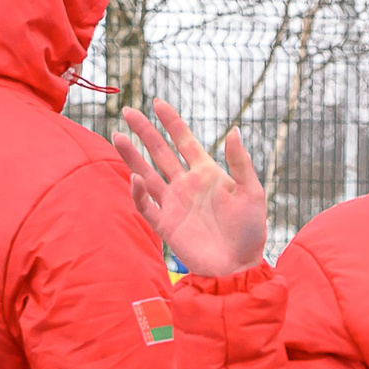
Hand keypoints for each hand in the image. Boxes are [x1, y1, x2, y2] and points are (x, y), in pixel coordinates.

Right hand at [116, 99, 267, 276]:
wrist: (239, 266)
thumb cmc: (251, 230)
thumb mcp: (251, 193)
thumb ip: (241, 162)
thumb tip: (235, 130)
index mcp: (207, 173)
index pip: (185, 141)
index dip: (172, 122)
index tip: (158, 103)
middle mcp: (187, 185)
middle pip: (160, 152)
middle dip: (145, 132)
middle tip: (128, 111)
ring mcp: (174, 204)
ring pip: (147, 174)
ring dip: (132, 156)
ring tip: (117, 136)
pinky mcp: (166, 225)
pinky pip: (146, 205)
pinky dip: (138, 193)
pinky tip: (134, 178)